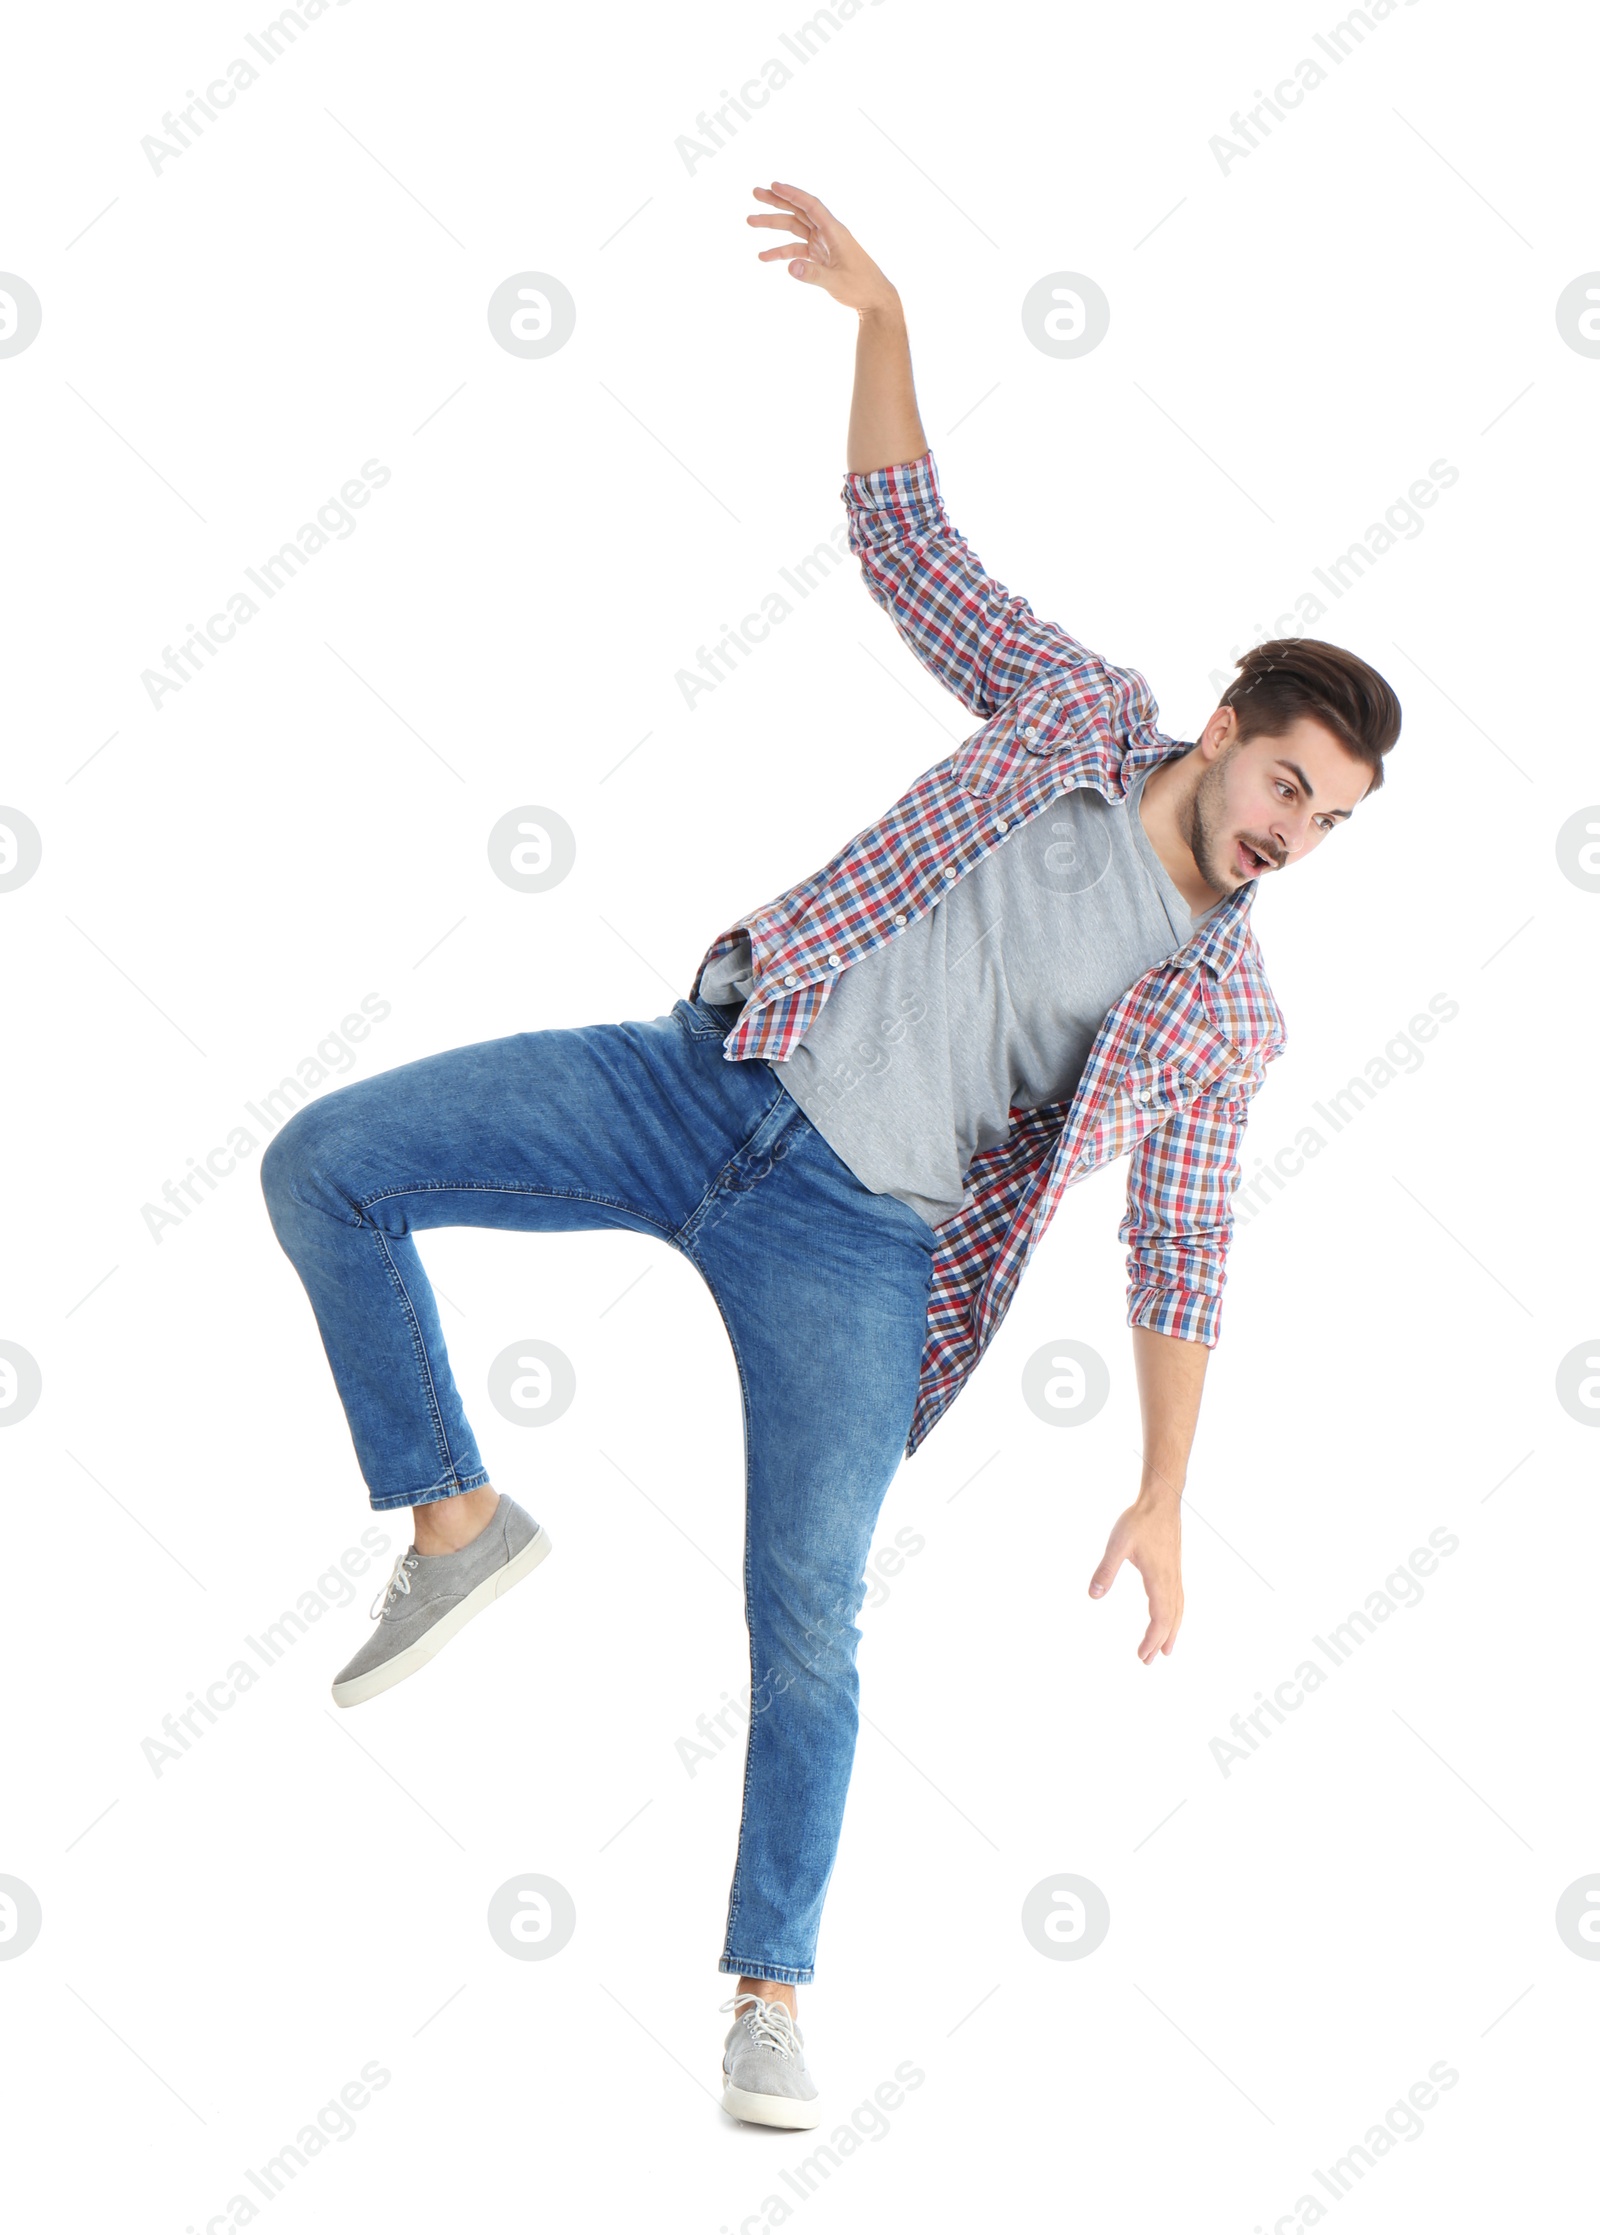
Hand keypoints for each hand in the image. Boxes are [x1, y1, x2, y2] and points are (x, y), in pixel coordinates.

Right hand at [747, 181, 898, 314]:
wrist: (874, 299)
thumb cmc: (861, 287)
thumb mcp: (836, 282)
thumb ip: (813, 274)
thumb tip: (790, 267)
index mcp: (835, 232)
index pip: (811, 206)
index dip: (793, 194)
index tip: (774, 185)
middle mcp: (828, 233)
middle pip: (799, 211)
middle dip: (777, 202)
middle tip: (755, 193)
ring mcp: (823, 244)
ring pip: (794, 228)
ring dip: (773, 224)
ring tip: (751, 220)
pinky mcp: (820, 256)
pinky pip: (797, 249)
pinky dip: (781, 251)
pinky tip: (764, 256)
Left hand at [1088, 1491, 1184, 1663]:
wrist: (1161, 1501)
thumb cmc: (1139, 1521)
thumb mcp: (1117, 1545)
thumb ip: (1105, 1570)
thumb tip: (1093, 1595)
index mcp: (1158, 1579)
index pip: (1159, 1618)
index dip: (1151, 1639)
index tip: (1142, 1655)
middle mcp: (1170, 1580)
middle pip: (1170, 1620)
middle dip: (1159, 1642)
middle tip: (1148, 1661)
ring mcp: (1175, 1574)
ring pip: (1178, 1610)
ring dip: (1172, 1632)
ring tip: (1167, 1650)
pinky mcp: (1174, 1568)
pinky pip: (1179, 1599)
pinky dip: (1176, 1616)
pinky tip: (1172, 1618)